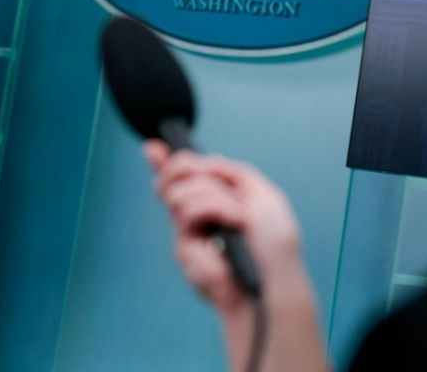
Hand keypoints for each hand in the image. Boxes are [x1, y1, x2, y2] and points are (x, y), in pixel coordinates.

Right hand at [144, 141, 303, 314]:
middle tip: (207, 176)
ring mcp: (188, 232)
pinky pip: (187, 211)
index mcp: (216, 200)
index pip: (182, 180)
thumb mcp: (261, 193)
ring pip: (179, 192)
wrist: (273, 276)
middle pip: (170, 178)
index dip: (163, 163)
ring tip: (237, 217)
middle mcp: (198, 215)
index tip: (153, 149)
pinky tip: (232, 225)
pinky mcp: (183, 248)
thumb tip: (204, 162)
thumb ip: (231, 172)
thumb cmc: (274, 243)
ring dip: (214, 196)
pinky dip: (216, 209)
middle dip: (185, 167)